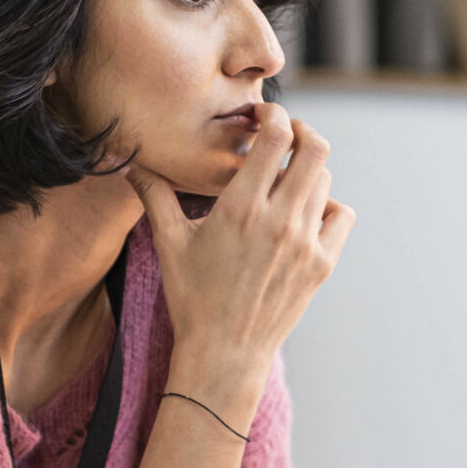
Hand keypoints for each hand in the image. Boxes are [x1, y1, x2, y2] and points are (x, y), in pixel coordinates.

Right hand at [127, 104, 355, 426]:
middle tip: (284, 136)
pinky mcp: (322, 264)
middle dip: (301, 132)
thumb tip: (125, 161)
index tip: (263, 116)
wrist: (225, 352)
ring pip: (325, 180)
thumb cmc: (192, 297)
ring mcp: (305, 243)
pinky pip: (341, 215)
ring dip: (307, 170)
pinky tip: (305, 212)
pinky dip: (328, 204)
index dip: (274, 115)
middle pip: (315, 149)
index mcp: (241, 207)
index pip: (277, 137)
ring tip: (285, 180)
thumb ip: (153, 194)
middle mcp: (279, 220)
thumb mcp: (168, 242)